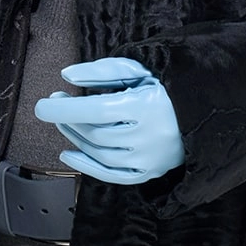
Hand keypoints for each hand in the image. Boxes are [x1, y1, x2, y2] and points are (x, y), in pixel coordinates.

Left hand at [33, 56, 184, 185]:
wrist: (202, 114)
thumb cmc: (166, 88)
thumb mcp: (139, 70)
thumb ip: (102, 71)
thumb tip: (67, 75)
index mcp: (147, 107)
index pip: (97, 111)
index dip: (66, 110)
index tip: (43, 105)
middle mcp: (149, 137)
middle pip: (95, 133)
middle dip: (68, 120)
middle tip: (55, 104)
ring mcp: (149, 160)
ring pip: (99, 154)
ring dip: (74, 138)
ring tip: (64, 122)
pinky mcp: (148, 173)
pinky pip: (111, 175)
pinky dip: (86, 166)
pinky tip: (68, 154)